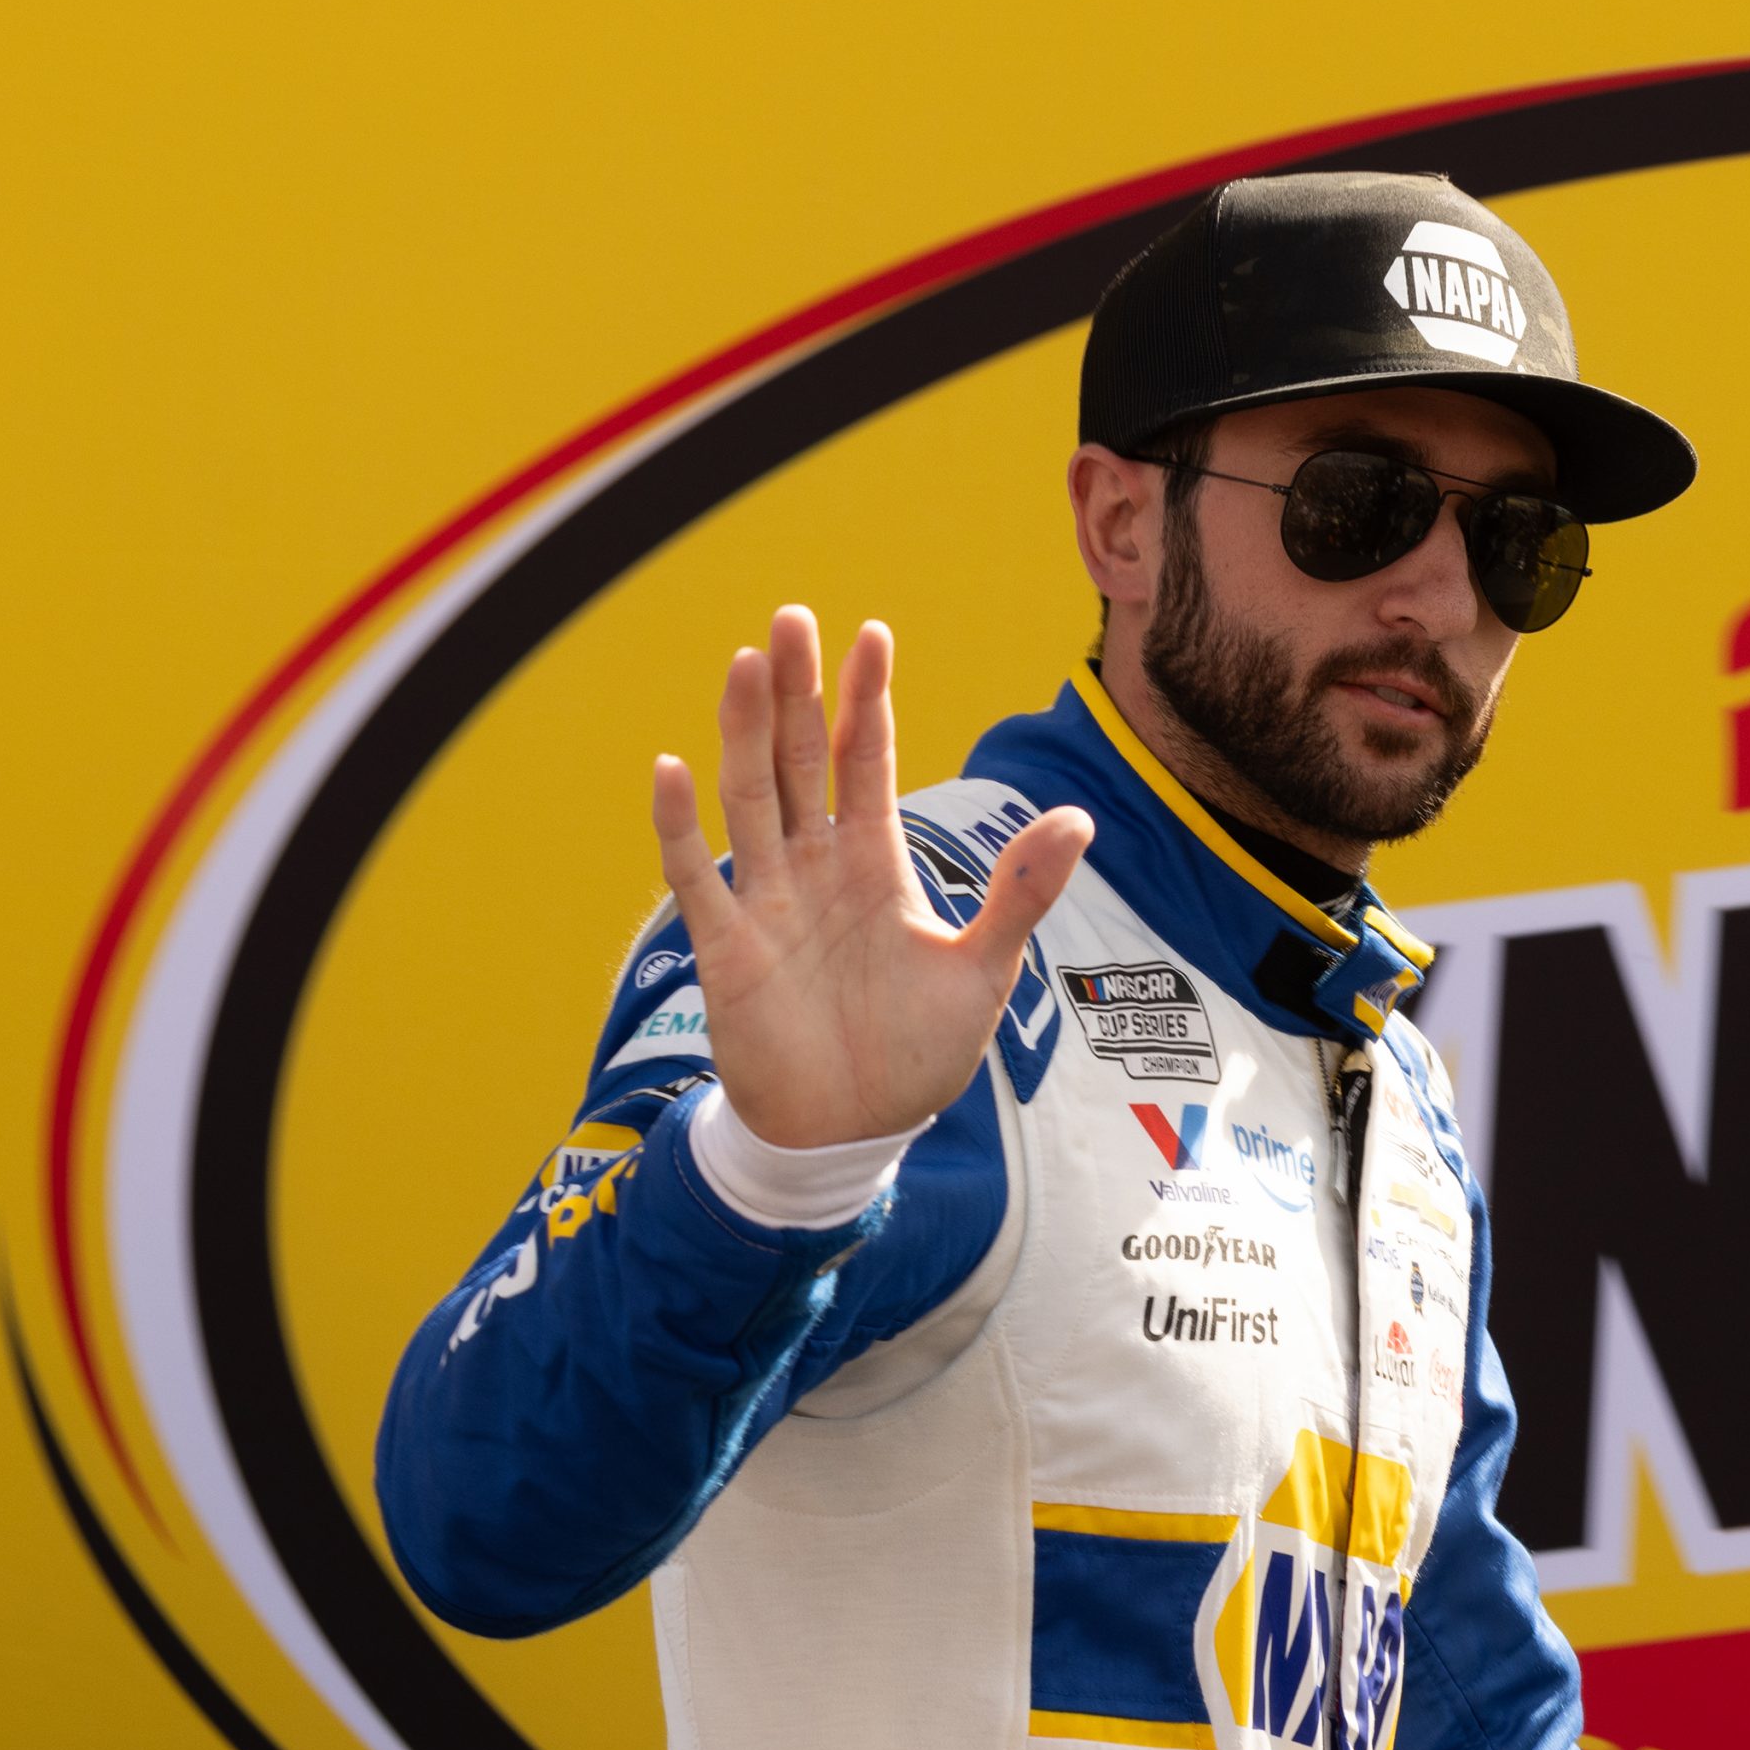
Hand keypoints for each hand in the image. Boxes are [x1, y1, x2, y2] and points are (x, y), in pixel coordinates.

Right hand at [650, 608, 1091, 1147]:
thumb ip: (1019, 893)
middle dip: (799, 691)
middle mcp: (816, 867)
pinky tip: (672, 767)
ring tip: (748, 663)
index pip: (867, 761)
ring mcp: (767, 902)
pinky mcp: (726, 948)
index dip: (867, 700)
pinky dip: (679, 827)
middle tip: (793, 617)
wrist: (855, 1132)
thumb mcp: (984, 971)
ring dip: (745, 732)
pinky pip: (696, 877)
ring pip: (750, 798)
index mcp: (875, 863)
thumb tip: (1078, 817)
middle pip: (801, 760)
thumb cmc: (915, 1053)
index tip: (872, 634)